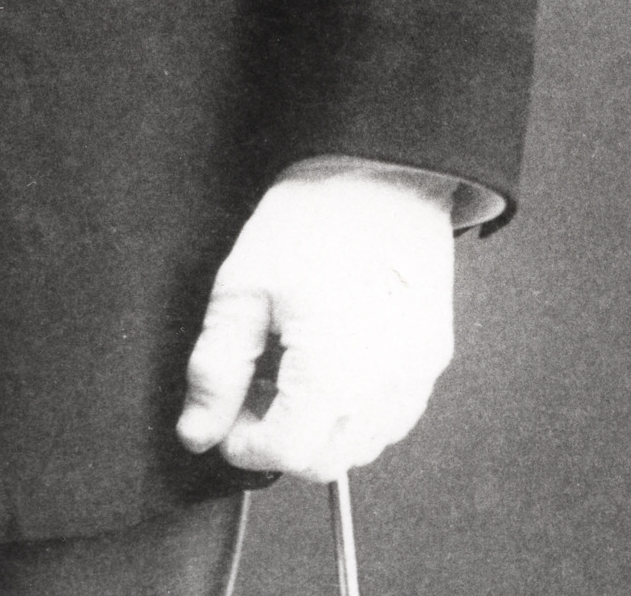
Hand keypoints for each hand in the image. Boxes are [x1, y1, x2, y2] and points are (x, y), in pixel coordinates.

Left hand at [175, 169, 455, 481]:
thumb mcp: (243, 285)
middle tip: (253, 392)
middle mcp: (384, 388)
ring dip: (321, 430)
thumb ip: (217, 368)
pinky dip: (358, 411)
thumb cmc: (314, 216)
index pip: (286, 454)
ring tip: (291, 371)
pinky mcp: (434, 358)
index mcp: (332, 373)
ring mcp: (416, 376)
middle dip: (281, 441)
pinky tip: (333, 364)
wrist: (381, 170)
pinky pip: (393, 416)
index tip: (225, 417)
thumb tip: (197, 429)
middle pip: (326, 461)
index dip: (243, 444)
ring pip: (362, 445)